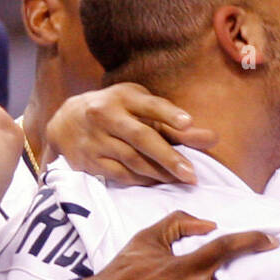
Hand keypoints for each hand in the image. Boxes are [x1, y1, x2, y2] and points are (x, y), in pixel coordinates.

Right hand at [46, 84, 217, 185]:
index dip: (168, 114)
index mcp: (122, 97)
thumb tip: (214, 139)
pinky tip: (157, 183)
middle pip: (141, 138)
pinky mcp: (89, 161)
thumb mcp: (139, 106)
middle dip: (168, 157)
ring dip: (160, 173)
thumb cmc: (115, 111)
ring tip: (182, 180)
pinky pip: (120, 175)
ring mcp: (95, 139)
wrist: (65, 122)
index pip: (149, 105)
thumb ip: (175, 124)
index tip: (188, 123)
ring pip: (132, 160)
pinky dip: (141, 180)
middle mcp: (106, 115)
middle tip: (192, 174)